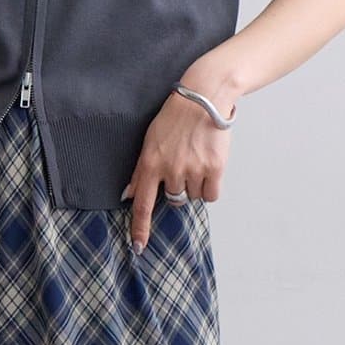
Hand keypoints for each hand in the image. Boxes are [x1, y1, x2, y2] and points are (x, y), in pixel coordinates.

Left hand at [121, 87, 234, 250]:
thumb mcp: (150, 141)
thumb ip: (141, 172)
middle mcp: (171, 170)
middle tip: (184, 165)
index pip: (143, 204)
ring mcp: (193, 170)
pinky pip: (211, 195)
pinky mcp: (214, 168)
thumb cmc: (175, 117)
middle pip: (174, 200)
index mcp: (151, 163)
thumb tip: (129, 195)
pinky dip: (211, 186)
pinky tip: (209, 166)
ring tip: (197, 159)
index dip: (140, 228)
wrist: (204, 98)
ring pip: (194, 197)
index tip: (137, 247)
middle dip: (178, 189)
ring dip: (196, 185)